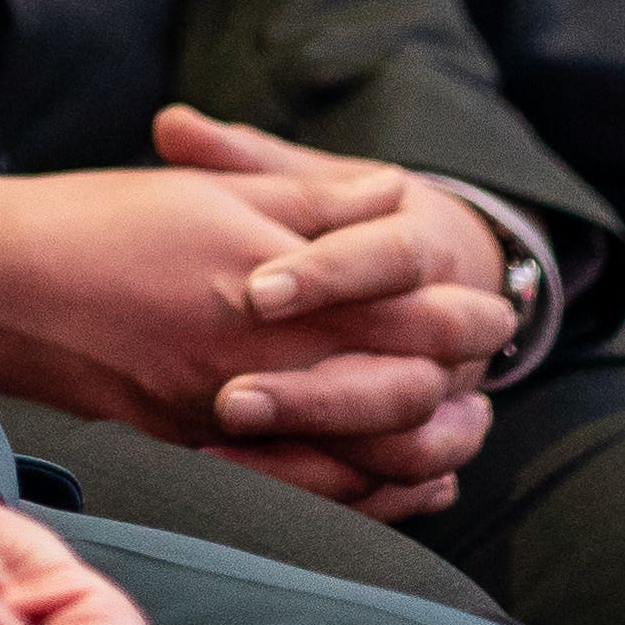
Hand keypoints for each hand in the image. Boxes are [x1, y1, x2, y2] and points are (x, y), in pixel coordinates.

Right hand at [0, 130, 503, 514]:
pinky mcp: (190, 441)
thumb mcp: (213, 193)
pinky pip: (296, 483)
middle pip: (393, 380)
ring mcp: (222, 403)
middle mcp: (255, 347)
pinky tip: (388, 477)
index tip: (496, 310)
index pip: (398, 301)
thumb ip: (309, 199)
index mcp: (269, 274)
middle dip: (456, 378)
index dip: (458, 309)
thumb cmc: (103, 220)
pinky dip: (356, 485)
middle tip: (489, 372)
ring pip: (354, 447)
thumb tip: (394, 195)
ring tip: (459, 434)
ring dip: (419, 444)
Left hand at [160, 109, 518, 512]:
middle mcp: (455, 332)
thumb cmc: (347, 222)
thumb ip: (244, 161)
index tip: (255, 291)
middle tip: (227, 398)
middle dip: (321, 394)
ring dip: (328, 458)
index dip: (330, 276)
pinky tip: (269, 493)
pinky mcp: (437, 447)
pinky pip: (408, 491)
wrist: (434, 276)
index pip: (393, 259)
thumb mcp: (306, 183)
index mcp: (426, 247)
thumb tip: (169, 126)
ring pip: (418, 447)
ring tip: (226, 452)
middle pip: (411, 378)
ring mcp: (455, 398)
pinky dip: (347, 499)